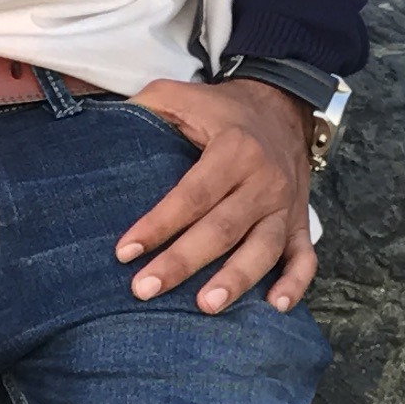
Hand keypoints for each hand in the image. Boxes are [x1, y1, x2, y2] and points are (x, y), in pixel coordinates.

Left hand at [117, 76, 318, 314]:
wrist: (282, 106)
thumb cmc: (222, 109)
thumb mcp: (183, 95)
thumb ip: (145, 108)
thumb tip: (100, 126)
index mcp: (234, 149)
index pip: (192, 194)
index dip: (158, 224)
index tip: (125, 251)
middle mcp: (263, 180)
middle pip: (222, 228)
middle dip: (183, 261)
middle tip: (145, 289)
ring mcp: (285, 206)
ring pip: (264, 248)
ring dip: (236, 279)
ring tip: (206, 307)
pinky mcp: (301, 222)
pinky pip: (305, 257)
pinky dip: (295, 283)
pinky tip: (276, 307)